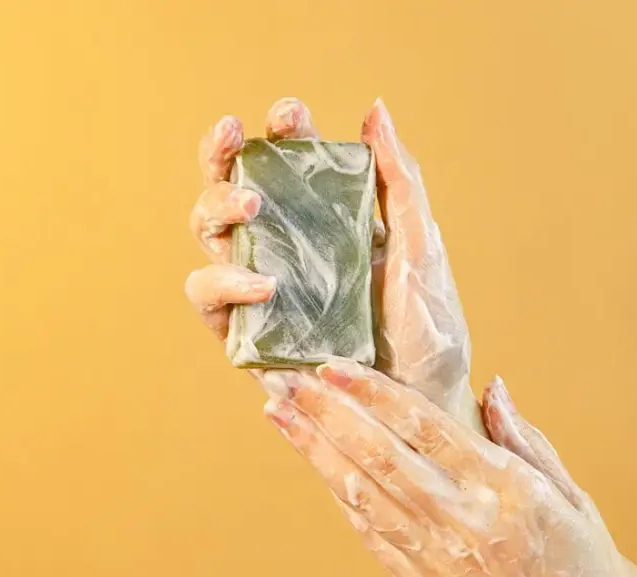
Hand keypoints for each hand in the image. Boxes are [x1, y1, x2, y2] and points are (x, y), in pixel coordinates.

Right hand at [184, 99, 476, 425]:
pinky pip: (209, 299)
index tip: (290, 115)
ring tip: (252, 209)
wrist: (420, 406)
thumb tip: (376, 109)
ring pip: (208, 236)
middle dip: (223, 156)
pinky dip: (225, 283)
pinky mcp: (245, 335)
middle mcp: (285, 250)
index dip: (280, 133)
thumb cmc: (427, 330)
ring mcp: (260, 291)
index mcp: (326, 222)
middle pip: (230, 190)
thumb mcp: (422, 247)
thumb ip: (399, 180)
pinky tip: (264, 286)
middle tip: (234, 133)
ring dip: (216, 210)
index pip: (288, 164)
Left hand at [262, 361, 636, 576]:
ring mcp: (434, 556)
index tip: (336, 365)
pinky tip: (316, 470)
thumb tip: (495, 390)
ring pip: (361, 490)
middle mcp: (461, 519)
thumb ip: (529, 442)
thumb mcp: (575, 503)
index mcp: (504, 489)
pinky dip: (338, 497)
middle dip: (328, 412)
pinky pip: (369, 533)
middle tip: (288, 378)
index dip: (374, 392)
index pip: (425, 425)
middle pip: (380, 453)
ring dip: (317, 449)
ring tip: (281, 414)